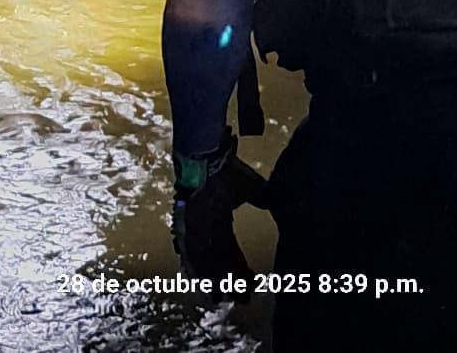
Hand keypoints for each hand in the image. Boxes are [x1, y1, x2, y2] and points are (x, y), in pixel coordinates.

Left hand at [171, 136, 268, 297]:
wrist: (206, 157)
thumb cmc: (227, 170)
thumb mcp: (250, 185)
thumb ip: (261, 196)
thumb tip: (271, 203)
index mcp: (220, 215)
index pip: (230, 248)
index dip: (239, 267)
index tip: (251, 282)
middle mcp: (206, 224)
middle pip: (218, 259)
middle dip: (229, 280)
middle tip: (240, 300)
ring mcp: (193, 224)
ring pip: (205, 259)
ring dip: (215, 279)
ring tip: (226, 297)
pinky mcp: (184, 223)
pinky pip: (188, 250)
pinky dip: (194, 266)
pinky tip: (200, 281)